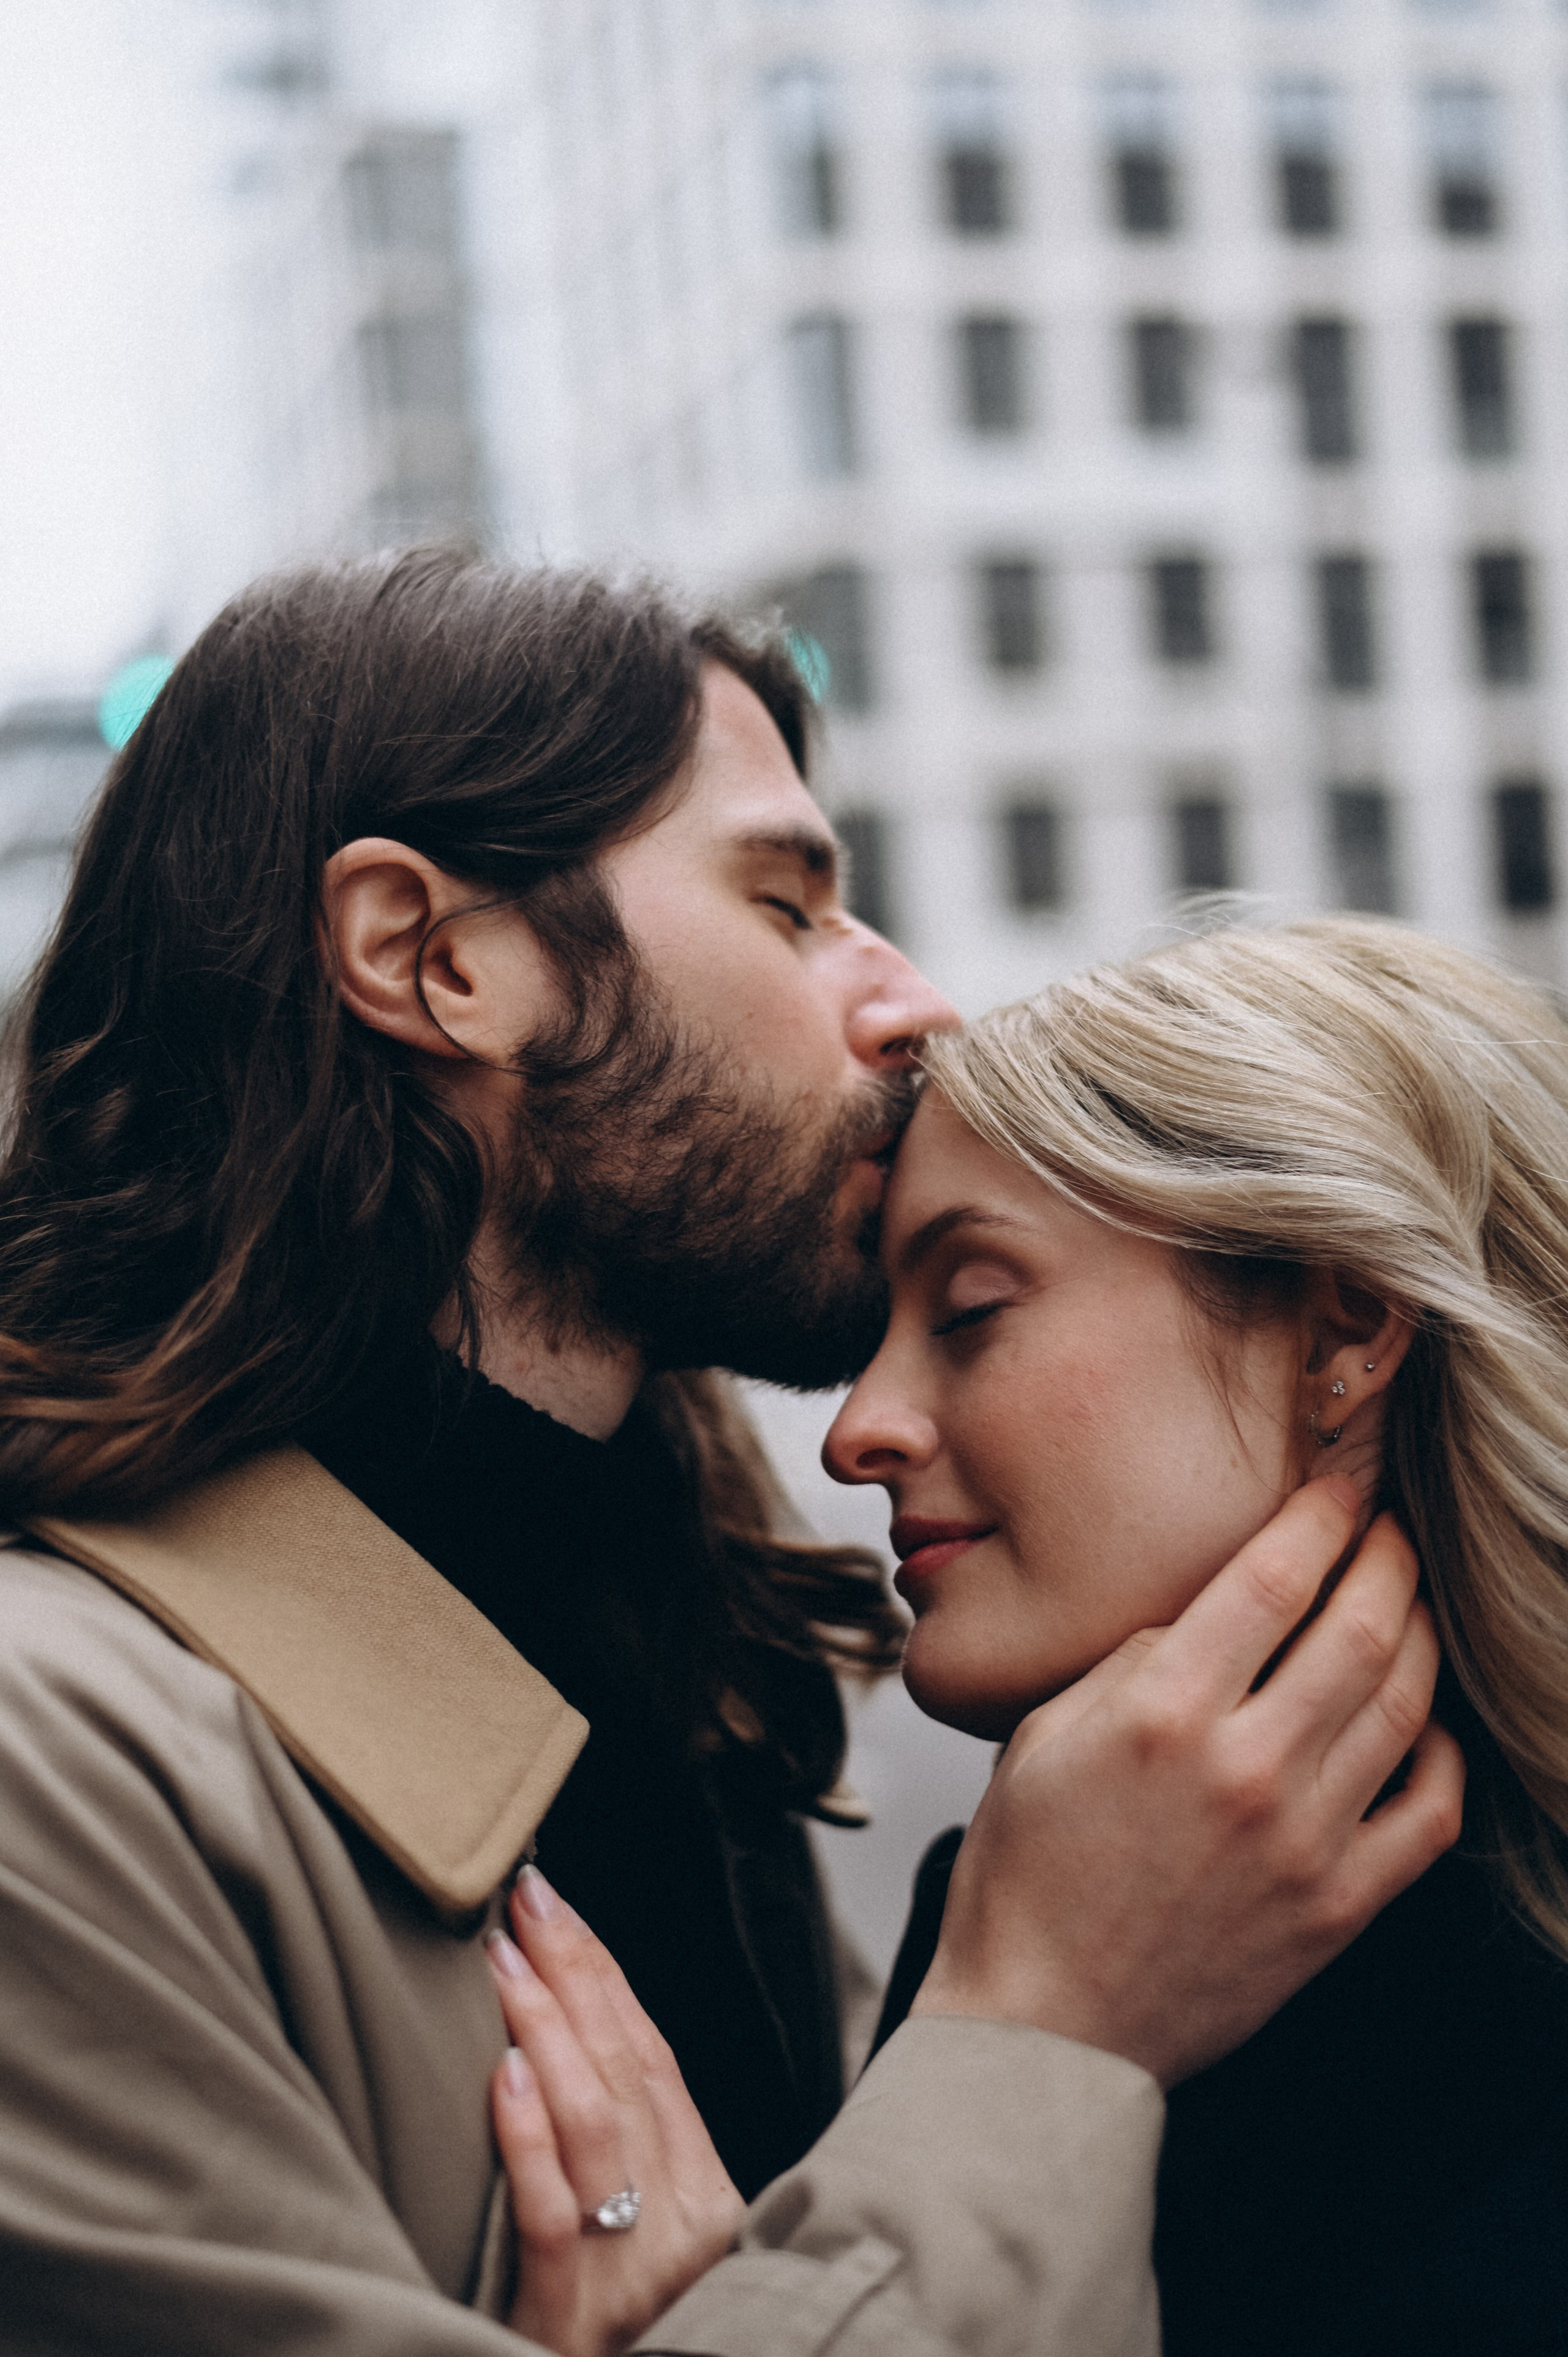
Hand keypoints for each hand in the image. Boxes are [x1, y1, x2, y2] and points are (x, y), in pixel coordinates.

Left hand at [486, 1868, 744, 2356]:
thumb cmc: (619, 2328)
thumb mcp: (647, 2230)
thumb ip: (631, 2147)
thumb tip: (576, 2026)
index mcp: (708, 2197)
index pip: (655, 2060)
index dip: (606, 1976)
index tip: (559, 1908)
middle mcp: (684, 2225)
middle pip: (626, 2071)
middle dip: (574, 1973)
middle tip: (526, 1900)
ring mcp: (632, 2272)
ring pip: (593, 2122)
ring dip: (544, 2026)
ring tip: (502, 1958)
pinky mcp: (572, 2316)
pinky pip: (549, 2208)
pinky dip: (526, 2133)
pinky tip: (502, 2072)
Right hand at [913, 1482, 1464, 2086]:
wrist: (1045, 2025)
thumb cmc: (1025, 1878)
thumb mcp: (1044, 1735)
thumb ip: (1130, 1662)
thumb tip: (1202, 1620)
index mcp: (1162, 1715)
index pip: (1272, 1578)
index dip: (1319, 1516)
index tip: (1338, 1487)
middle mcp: (1244, 1769)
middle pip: (1358, 1627)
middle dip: (1388, 1558)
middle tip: (1389, 1529)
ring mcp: (1302, 1843)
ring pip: (1404, 1706)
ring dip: (1420, 1635)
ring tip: (1411, 1605)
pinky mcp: (1337, 1910)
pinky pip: (1429, 1815)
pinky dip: (1442, 1755)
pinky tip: (1423, 1724)